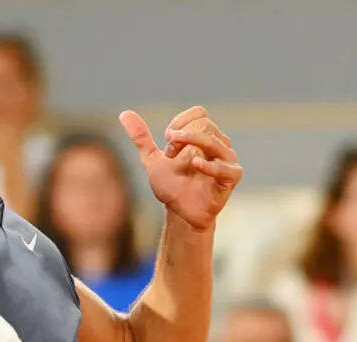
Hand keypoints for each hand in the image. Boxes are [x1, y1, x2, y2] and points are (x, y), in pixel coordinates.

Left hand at [120, 106, 242, 230]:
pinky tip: (195, 165)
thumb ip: (141, 138)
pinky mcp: (231, 177)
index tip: (167, 139)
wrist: (179, 212)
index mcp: (203, 136)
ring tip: (177, 158)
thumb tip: (124, 113)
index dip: (180, 122)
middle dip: (183, 135)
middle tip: (169, 154)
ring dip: (192, 143)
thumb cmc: (171, 185)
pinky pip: (225, 167)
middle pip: (204, 124)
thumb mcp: (152, 160)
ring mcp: (227, 159)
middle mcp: (218, 144)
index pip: (198, 113)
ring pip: (214, 140)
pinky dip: (210, 165)